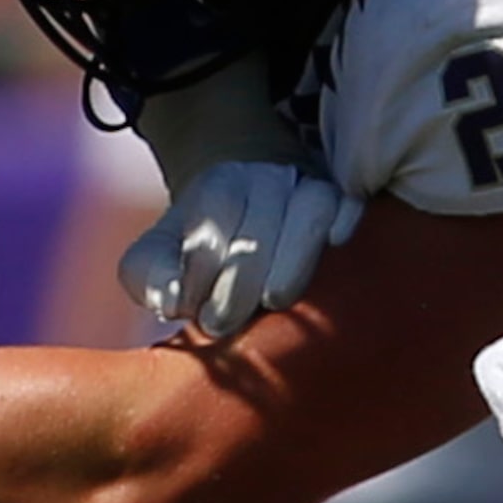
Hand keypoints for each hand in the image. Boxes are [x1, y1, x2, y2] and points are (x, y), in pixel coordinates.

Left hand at [120, 48, 358, 335]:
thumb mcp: (159, 257)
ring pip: (309, 212)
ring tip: (273, 303)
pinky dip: (346, 226)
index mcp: (220, 185)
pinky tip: (334, 259)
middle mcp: (268, 178)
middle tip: (221, 325)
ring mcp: (312, 187)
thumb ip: (149, 276)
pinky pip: (352, 206)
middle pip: (259, 221)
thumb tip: (173, 300)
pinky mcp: (347, 203)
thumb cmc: (202, 250)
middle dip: (238, 280)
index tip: (191, 311)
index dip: (200, 267)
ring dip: (292, 263)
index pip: (212, 218)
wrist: (256, 215)